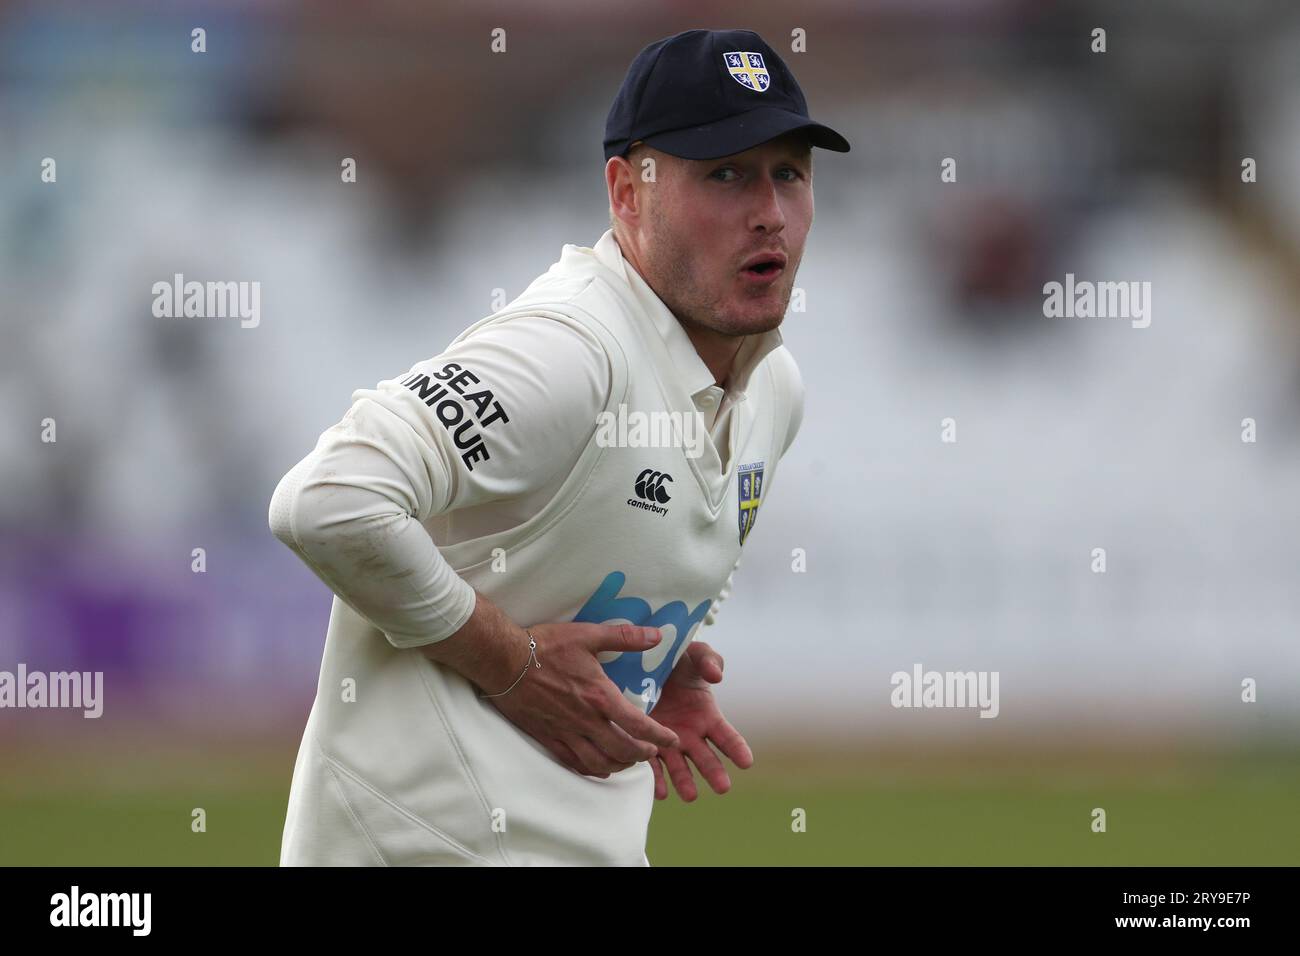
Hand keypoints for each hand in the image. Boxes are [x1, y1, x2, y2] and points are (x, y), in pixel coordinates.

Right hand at [484, 622, 680, 778]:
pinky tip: (598, 767)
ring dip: (619, 765)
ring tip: (628, 761)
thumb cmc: (546, 646)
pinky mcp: (547, 737)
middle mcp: (586, 720)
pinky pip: (573, 762)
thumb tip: (657, 636)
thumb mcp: (588, 634)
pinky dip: (591, 769)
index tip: (671, 740)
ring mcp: (565, 732)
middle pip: (622, 750)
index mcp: (600, 697)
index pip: (638, 725)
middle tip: (652, 753)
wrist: (504, 660)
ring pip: (599, 762)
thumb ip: (625, 637)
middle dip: (642, 755)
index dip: (659, 737)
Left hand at [647, 640, 752, 800]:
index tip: (746, 762)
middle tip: (722, 787)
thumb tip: (717, 677)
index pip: (727, 737)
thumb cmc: (678, 658)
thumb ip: (711, 661)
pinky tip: (660, 791)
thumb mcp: (696, 654)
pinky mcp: (646, 743)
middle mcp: (690, 734)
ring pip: (680, 766)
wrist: (644, 661)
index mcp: (708, 716)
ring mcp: (668, 741)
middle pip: (706, 758)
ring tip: (689, 795)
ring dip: (685, 781)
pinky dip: (656, 779)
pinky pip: (652, 765)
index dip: (738, 749)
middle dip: (714, 772)